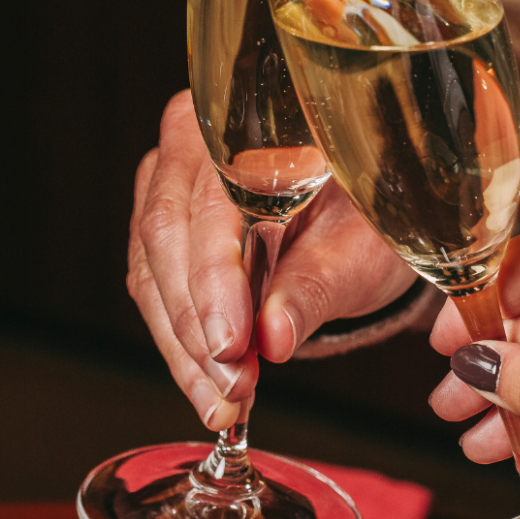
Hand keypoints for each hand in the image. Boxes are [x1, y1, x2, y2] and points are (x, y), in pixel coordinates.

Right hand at [128, 90, 418, 429]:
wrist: (361, 211)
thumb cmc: (368, 212)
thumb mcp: (364, 245)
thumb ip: (317, 285)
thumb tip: (274, 336)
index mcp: (246, 117)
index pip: (210, 202)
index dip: (215, 279)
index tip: (232, 344)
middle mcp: (191, 139)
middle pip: (167, 237)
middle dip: (197, 326)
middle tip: (233, 388)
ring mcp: (165, 180)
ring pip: (151, 270)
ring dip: (184, 347)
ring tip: (224, 401)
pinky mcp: (160, 225)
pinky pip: (153, 288)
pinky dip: (180, 345)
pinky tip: (209, 386)